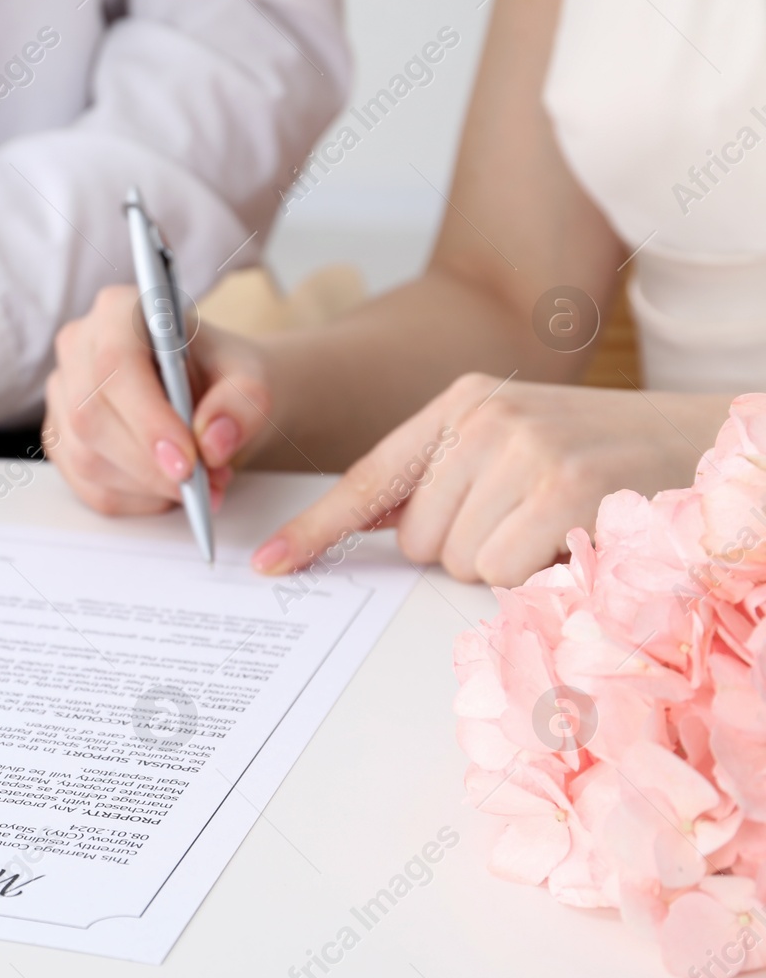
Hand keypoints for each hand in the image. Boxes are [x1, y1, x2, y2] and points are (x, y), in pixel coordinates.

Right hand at [43, 285, 270, 514]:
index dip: (147, 419)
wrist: (212, 392)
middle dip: (150, 464)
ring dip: (148, 486)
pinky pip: (87, 487)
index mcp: (119, 310)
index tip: (187, 462)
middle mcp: (79, 347)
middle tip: (204, 484)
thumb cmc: (223, 375)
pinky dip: (136, 501)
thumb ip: (243, 402)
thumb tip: (212, 441)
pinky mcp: (61, 439)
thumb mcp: (251, 377)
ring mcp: (61, 395)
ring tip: (200, 485)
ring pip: (86, 458)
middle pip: (90, 416)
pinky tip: (167, 489)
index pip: (115, 364)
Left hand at [253, 373, 733, 585]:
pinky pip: (501, 572)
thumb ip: (440, 482)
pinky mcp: (561, 488)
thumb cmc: (605, 459)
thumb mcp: (515, 449)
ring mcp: (523, 449)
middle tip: (528, 520)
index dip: (316, 528)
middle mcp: (484, 417)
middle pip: (417, 539)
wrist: (710, 442)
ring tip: (559, 523)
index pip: (369, 478)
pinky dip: (537, 574)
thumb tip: (368, 528)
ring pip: (458, 562)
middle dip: (466, 549)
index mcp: (462, 404)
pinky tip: (577, 537)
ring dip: (506, 563)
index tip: (268, 565)